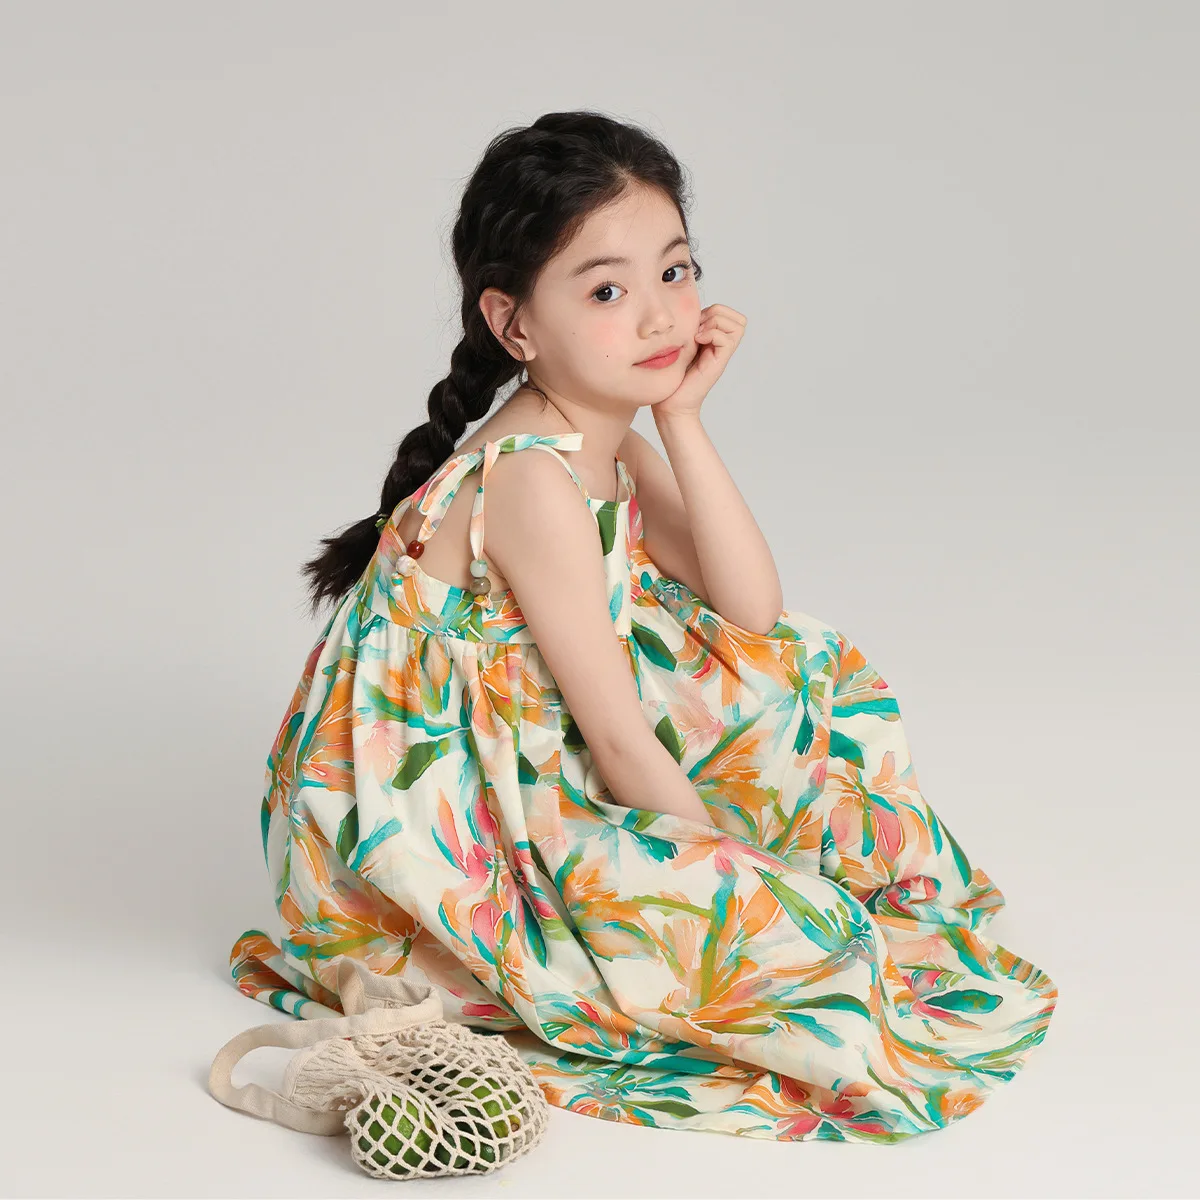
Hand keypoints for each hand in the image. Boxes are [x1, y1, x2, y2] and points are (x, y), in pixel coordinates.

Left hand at [652, 303, 746, 423]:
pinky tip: (697, 342)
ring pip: (738, 324)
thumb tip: (690, 310)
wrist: (670, 403)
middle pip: (737, 317)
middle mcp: (720, 347)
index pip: (728, 313)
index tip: (694, 324)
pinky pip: (727, 338)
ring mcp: (721, 355)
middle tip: (698, 328)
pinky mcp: (718, 363)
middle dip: (717, 314)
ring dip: (716, 323)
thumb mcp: (679, 344)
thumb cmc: (670, 377)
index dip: (713, 310)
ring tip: (698, 335)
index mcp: (713, 340)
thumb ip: (689, 329)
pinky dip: (712, 334)